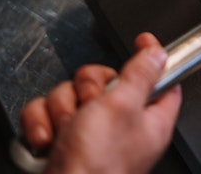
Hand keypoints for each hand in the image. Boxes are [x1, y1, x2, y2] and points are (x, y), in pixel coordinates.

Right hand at [20, 33, 181, 173]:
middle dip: (87, 88)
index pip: (159, 78)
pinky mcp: (62, 141)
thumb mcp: (123, 107)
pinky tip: (49, 140)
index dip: (150, 57)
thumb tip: (158, 52)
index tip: (142, 40)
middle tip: (89, 105)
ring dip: (62, 109)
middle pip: (103, 80)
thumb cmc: (97, 166)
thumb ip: (141, 74)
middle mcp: (121, 126)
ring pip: (70, 95)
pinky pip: (46, 113)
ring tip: (67, 131)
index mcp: (149, 118)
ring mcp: (90, 134)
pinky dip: (42, 124)